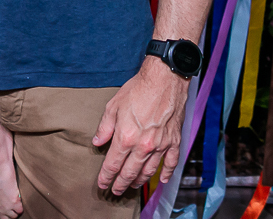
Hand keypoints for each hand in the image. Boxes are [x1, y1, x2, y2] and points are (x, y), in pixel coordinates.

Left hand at [93, 58, 188, 194]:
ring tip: (133, 186)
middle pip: (130, 172)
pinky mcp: (174, 141)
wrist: (164, 80)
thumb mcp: (113, 106)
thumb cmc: (138, 90)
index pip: (113, 164)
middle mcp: (143, 145)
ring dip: (140, 180)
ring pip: (149, 170)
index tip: (102, 184)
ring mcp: (161, 145)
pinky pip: (171, 163)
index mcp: (126, 137)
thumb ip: (104, 127)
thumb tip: (98, 142)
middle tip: (116, 191)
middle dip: (121, 184)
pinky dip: (166, 173)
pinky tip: (161, 179)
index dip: (106, 176)